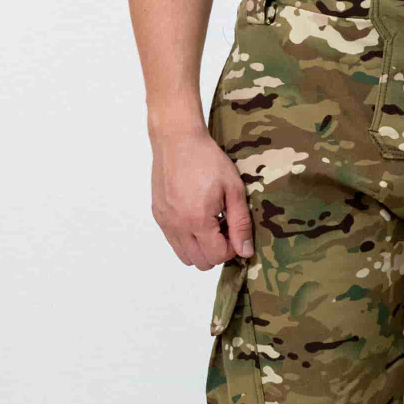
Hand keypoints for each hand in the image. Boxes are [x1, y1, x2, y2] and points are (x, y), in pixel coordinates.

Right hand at [151, 124, 254, 268]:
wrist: (177, 140)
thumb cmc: (207, 160)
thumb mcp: (233, 190)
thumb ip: (240, 224)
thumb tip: (245, 251)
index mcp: (197, 220)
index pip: (217, 256)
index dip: (232, 248)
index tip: (234, 229)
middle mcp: (177, 226)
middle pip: (200, 262)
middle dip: (216, 250)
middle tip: (223, 227)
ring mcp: (165, 222)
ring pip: (185, 256)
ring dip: (200, 248)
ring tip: (210, 224)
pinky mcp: (158, 215)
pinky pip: (173, 241)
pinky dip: (187, 238)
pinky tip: (195, 216)